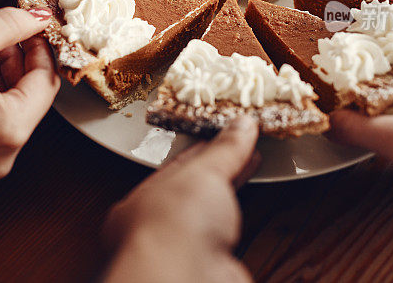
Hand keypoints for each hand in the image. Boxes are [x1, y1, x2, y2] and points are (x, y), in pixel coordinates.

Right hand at [0, 7, 59, 184]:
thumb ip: (9, 25)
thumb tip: (37, 17)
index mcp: (8, 131)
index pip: (45, 83)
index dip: (40, 50)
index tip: (29, 28)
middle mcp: (1, 159)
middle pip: (28, 100)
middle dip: (18, 64)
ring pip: (8, 113)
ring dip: (0, 80)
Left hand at [102, 117, 259, 282]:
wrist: (186, 279)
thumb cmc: (172, 226)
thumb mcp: (203, 172)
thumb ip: (224, 150)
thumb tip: (241, 125)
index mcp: (141, 202)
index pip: (176, 168)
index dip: (204, 149)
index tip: (226, 135)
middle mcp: (157, 231)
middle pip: (193, 194)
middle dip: (220, 171)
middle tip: (244, 150)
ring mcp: (182, 254)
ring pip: (209, 219)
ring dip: (230, 195)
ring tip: (250, 167)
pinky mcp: (210, 270)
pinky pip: (229, 242)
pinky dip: (242, 224)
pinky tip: (251, 213)